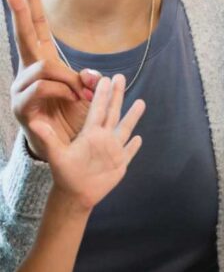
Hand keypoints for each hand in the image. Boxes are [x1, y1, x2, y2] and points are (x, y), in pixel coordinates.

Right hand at [3, 0, 101, 160]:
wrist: (68, 150)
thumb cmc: (75, 118)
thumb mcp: (88, 95)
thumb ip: (88, 80)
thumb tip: (91, 76)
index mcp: (44, 61)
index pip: (37, 26)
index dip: (31, 3)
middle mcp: (29, 71)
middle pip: (24, 34)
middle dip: (19, 9)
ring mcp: (22, 88)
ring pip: (44, 67)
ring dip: (67, 80)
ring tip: (80, 96)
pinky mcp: (22, 106)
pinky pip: (43, 87)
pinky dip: (63, 92)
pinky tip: (72, 100)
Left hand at [30, 74, 144, 211]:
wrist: (75, 194)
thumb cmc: (65, 174)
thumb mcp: (56, 154)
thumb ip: (48, 137)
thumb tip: (34, 122)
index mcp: (90, 133)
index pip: (97, 109)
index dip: (101, 94)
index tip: (104, 78)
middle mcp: (103, 138)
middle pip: (113, 112)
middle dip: (117, 95)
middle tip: (120, 77)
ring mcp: (113, 150)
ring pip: (125, 129)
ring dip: (133, 116)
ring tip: (140, 101)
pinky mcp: (119, 164)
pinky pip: (129, 152)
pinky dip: (134, 146)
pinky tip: (140, 138)